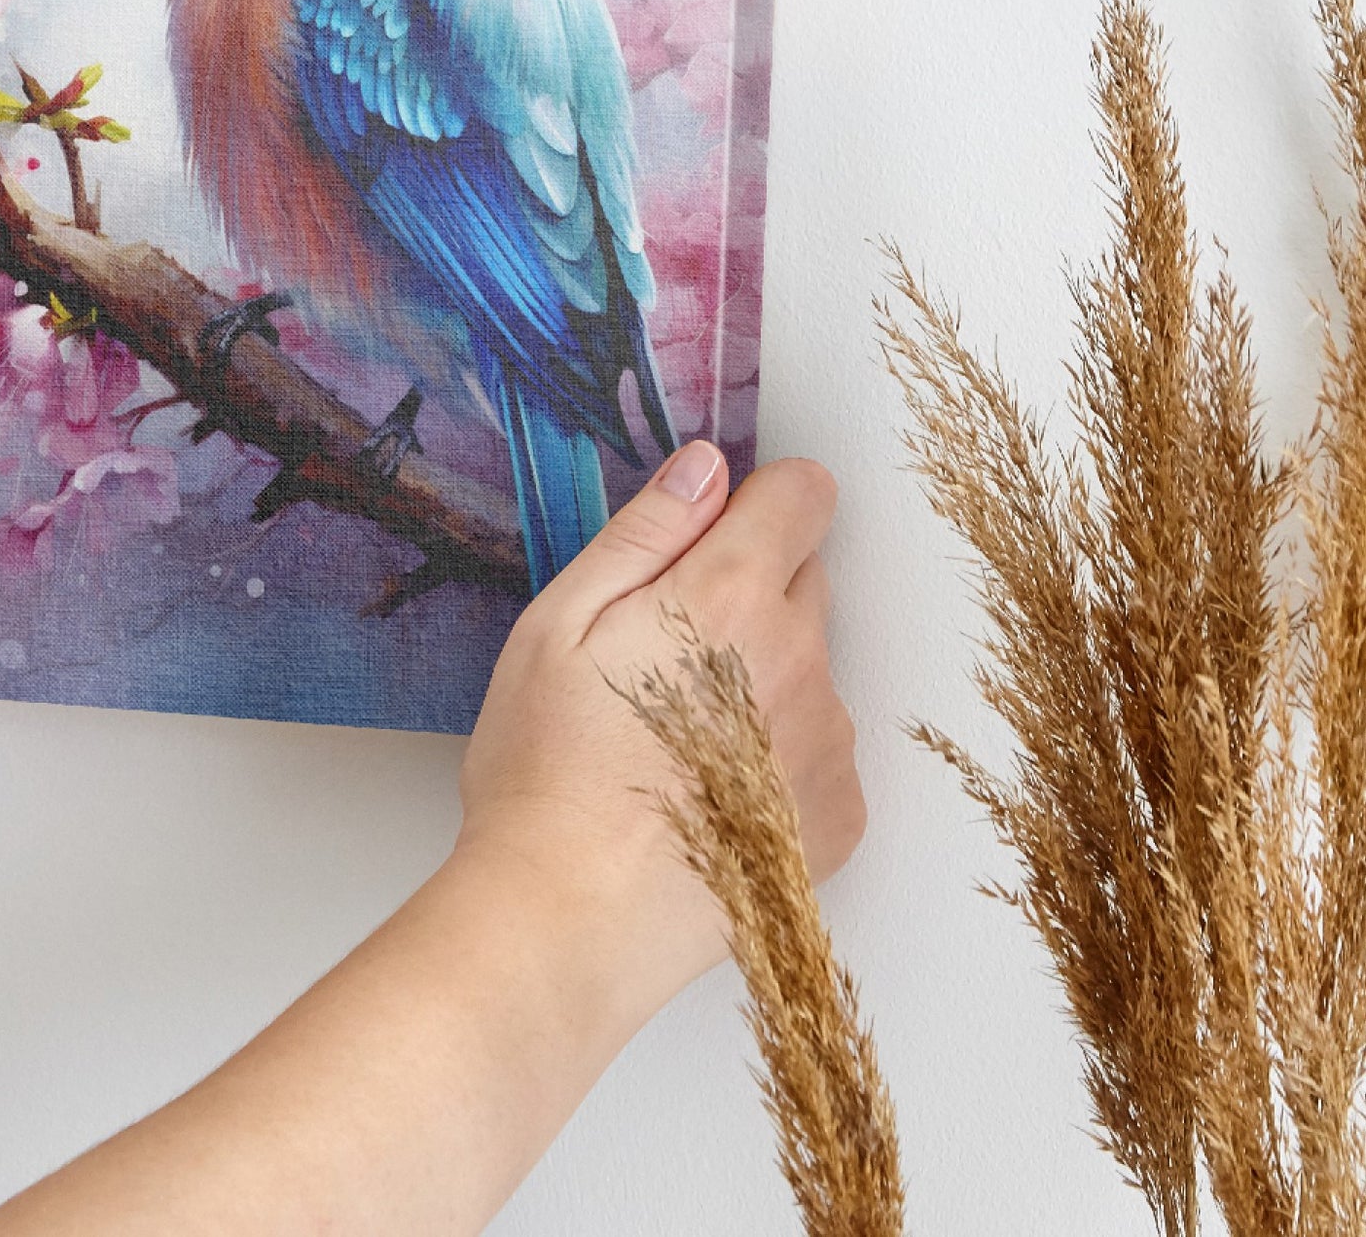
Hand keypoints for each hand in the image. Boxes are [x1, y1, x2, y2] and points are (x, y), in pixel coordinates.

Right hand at [455, 443, 864, 1025]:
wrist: (571, 919)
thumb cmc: (547, 772)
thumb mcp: (559, 623)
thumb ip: (645, 533)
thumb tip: (706, 467)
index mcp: (731, 596)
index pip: (804, 494)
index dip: (756, 502)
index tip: (710, 537)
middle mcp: (802, 660)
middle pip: (805, 579)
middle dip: (747, 592)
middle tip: (661, 653)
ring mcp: (828, 743)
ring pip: (809, 668)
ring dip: (762, 679)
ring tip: (673, 739)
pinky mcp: (838, 816)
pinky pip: (819, 750)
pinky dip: (776, 758)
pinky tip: (706, 792)